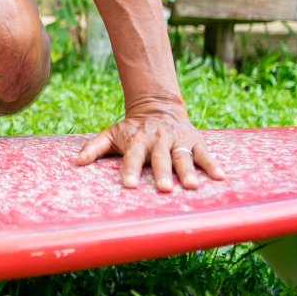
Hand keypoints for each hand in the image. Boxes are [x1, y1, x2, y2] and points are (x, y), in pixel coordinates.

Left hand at [74, 106, 224, 191]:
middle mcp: (158, 140)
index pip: (132, 157)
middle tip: (164, 189)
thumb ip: (94, 147)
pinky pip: (204, 154)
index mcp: (137, 140)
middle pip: (160, 158)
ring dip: (188, 171)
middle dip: (162, 173)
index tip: (128, 186)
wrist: (158, 106)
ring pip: (183, 156)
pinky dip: (212, 164)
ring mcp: (177, 140)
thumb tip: (76, 163)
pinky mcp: (194, 140)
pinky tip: (220, 177)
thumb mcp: (112, 133)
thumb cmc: (132, 128)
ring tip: (192, 186)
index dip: (129, 170)